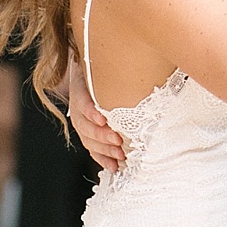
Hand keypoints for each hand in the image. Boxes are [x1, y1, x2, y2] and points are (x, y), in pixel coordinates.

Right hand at [67, 57, 123, 172]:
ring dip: (103, 150)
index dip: (90, 111)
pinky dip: (102, 159)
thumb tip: (147, 66)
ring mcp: (82, 118)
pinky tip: (114, 166)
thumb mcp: (112, 60)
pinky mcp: (89, 131)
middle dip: (101, 135)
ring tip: (120, 155)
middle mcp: (79, 103)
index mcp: (81, 83)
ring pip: (87, 139)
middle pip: (83, 123)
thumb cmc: (109, 63)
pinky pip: (92, 148)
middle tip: (118, 141)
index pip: (81, 99)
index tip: (103, 119)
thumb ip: (121, 66)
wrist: (101, 67)